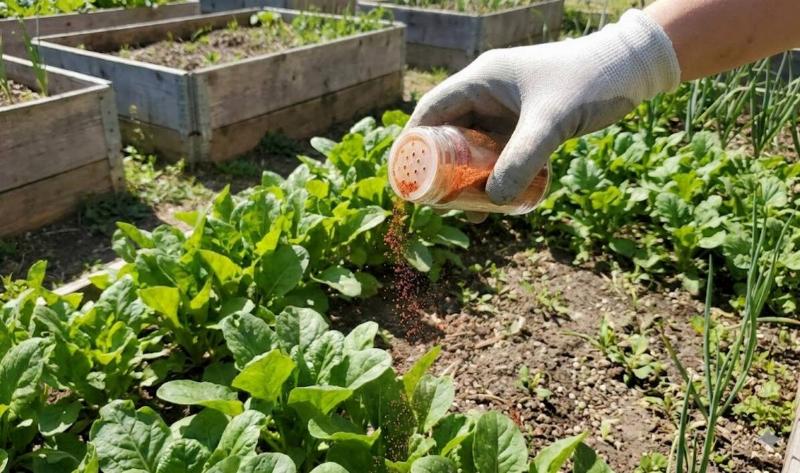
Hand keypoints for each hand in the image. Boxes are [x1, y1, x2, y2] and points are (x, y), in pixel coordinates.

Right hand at [407, 10, 679, 211]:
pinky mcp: (525, 125)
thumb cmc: (588, 83)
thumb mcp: (550, 124)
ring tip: (466, 211)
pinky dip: (493, 176)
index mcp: (481, 80)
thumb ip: (523, 160)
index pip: (431, 111)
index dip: (413, 144)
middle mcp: (487, 94)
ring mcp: (506, 110)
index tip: (407, 178)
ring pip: (473, 148)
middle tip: (439, 204)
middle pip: (448, 134)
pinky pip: (498, 154)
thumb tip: (494, 201)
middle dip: (440, 170)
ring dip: (467, 178)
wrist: (631, 71)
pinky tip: (496, 204)